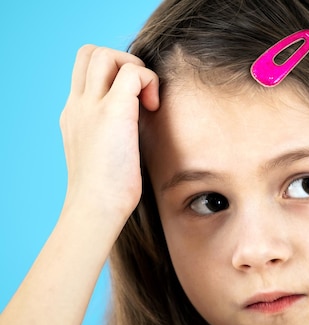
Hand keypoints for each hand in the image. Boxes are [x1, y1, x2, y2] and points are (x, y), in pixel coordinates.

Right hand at [60, 45, 159, 222]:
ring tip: (147, 99)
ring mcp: (91, 107)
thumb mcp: (103, 154)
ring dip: (134, 67)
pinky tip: (154, 108)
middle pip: (90, 53)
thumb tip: (137, 128)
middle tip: (140, 93)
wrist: (95, 208)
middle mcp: (78, 105)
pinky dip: (149, 81)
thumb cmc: (106, 193)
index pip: (85, 71)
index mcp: (75, 115)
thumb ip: (112, 134)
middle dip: (121, 61)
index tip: (132, 100)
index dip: (112, 73)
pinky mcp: (113, 112)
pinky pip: (133, 72)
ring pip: (105, 54)